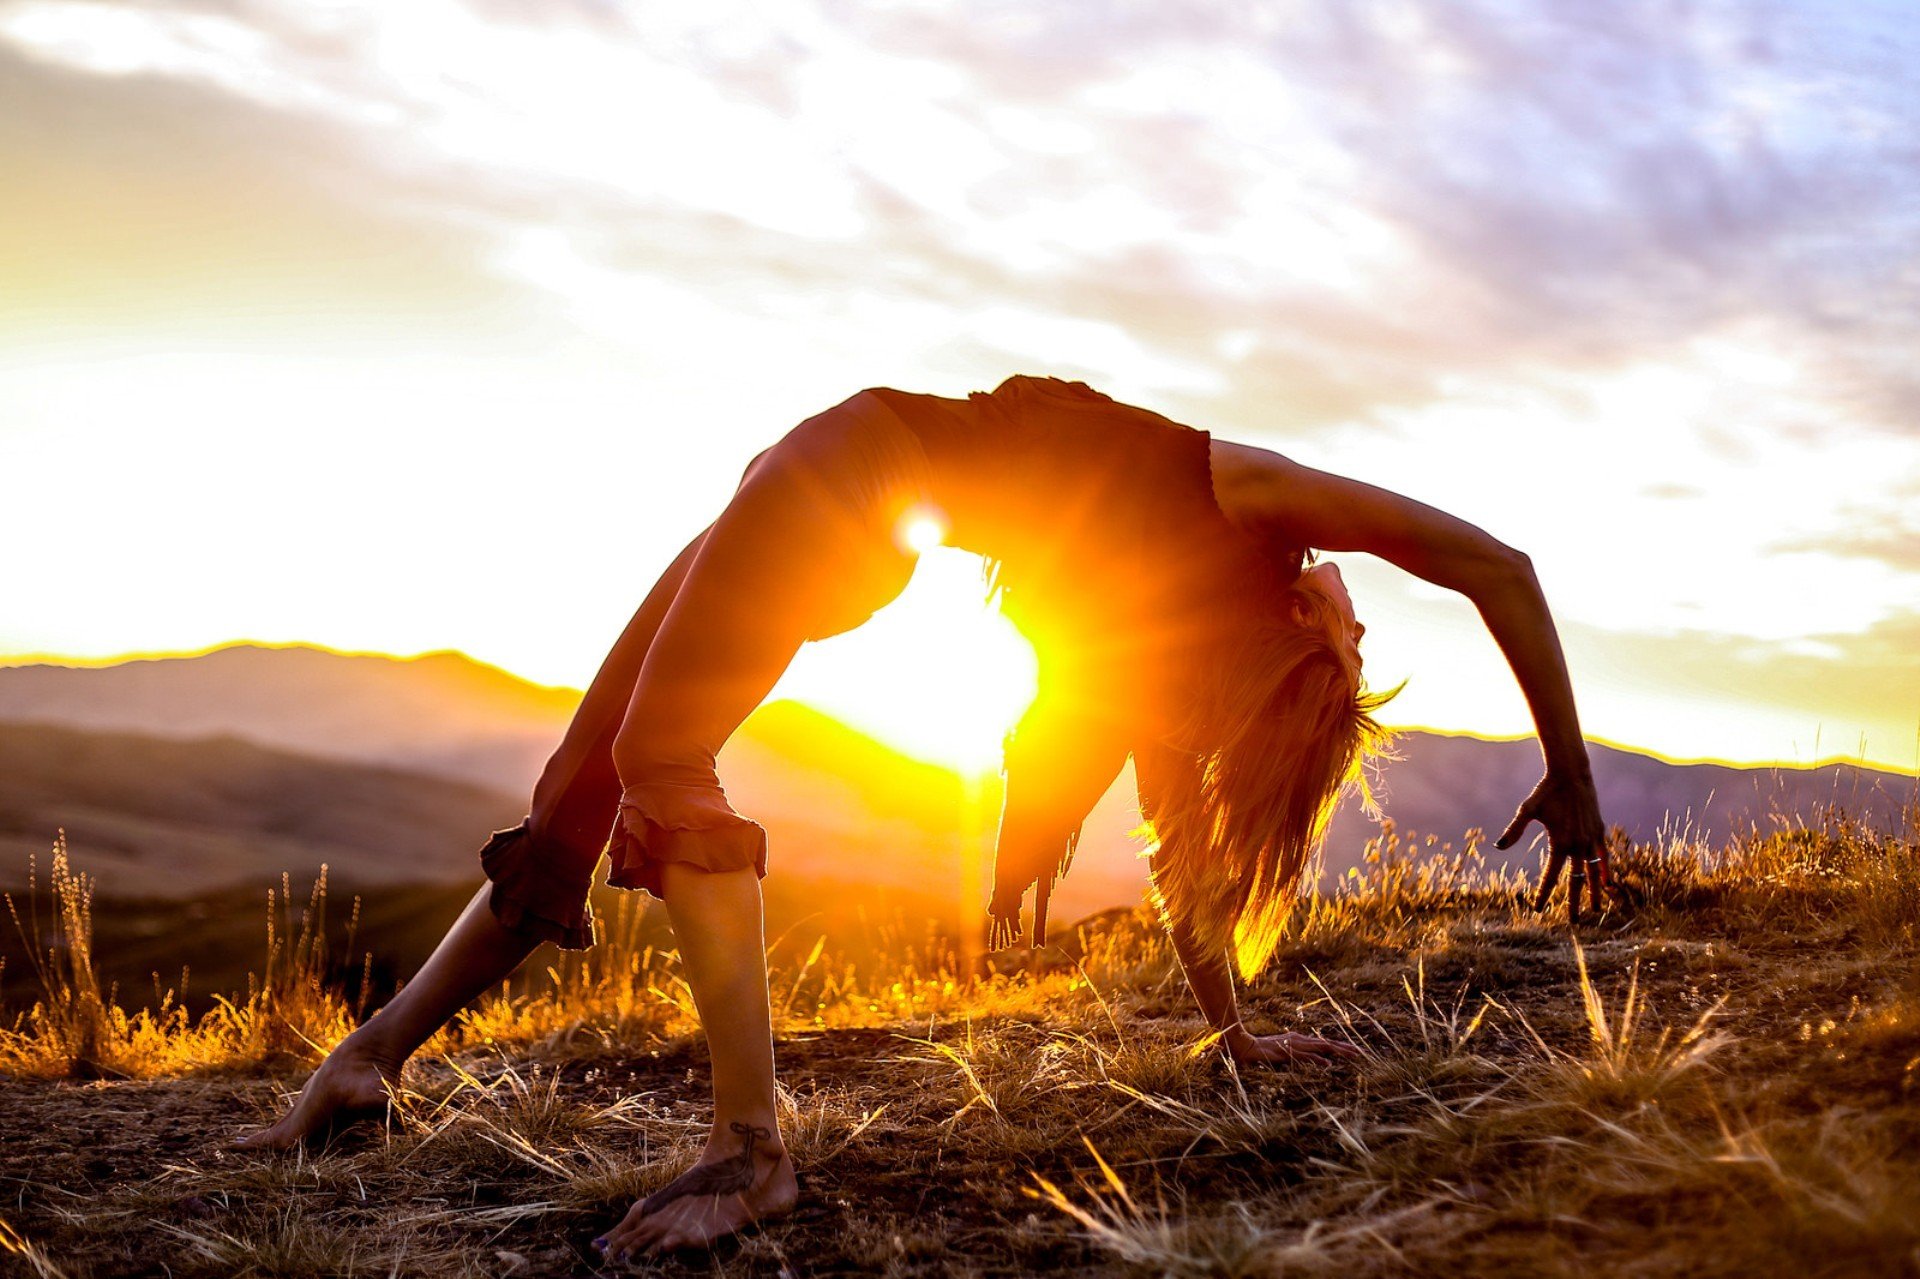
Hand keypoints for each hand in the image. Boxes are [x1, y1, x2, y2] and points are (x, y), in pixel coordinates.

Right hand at [1225, 1028, 1362, 1066]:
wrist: (1245, 1047)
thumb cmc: (1261, 1051)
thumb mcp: (1281, 1053)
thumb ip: (1292, 1055)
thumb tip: (1302, 1060)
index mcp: (1298, 1040)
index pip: (1322, 1042)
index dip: (1338, 1045)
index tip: (1352, 1050)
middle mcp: (1299, 1040)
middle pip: (1326, 1043)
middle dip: (1344, 1047)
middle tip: (1359, 1052)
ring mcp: (1294, 1046)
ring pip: (1321, 1047)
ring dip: (1337, 1051)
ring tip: (1352, 1055)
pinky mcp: (1288, 1053)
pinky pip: (1306, 1057)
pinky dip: (1318, 1059)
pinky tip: (1328, 1064)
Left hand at [1496, 767, 1611, 922]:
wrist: (1572, 774)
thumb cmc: (1546, 791)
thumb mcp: (1527, 809)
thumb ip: (1515, 830)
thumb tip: (1499, 847)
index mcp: (1559, 842)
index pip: (1550, 875)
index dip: (1544, 893)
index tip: (1537, 909)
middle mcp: (1578, 844)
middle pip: (1576, 880)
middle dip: (1573, 902)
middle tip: (1572, 922)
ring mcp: (1591, 839)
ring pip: (1593, 872)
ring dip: (1594, 892)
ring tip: (1594, 910)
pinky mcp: (1599, 832)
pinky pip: (1604, 856)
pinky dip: (1605, 871)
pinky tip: (1606, 884)